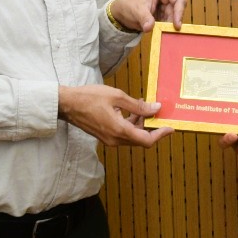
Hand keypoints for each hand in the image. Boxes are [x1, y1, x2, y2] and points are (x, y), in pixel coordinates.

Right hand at [58, 85, 172, 147]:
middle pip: (141, 139)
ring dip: (140, 123)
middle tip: (155, 110)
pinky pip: (123, 134)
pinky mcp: (105, 136)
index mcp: (119, 130)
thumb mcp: (117, 96)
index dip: (161, 135)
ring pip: (132, 136)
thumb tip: (156, 108)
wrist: (67, 104)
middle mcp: (115, 139)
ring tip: (141, 105)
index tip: (171, 128)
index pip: (147, 140)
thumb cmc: (89, 97)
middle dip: (150, 126)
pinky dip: (130, 124)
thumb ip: (138, 105)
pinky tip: (130, 109)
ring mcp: (109, 139)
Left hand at [111, 0, 185, 31]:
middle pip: (179, 9)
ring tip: (162, 33)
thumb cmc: (129, 5)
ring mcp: (168, 5)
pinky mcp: (166, 15)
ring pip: (175, 18)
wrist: (122, 12)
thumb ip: (144, 18)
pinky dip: (167, 28)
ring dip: (170, 26)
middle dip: (174, 21)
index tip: (176, 25)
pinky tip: (162, 33)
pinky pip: (170, 23)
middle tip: (169, 32)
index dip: (179, 12)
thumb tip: (149, 28)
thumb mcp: (136, 10)